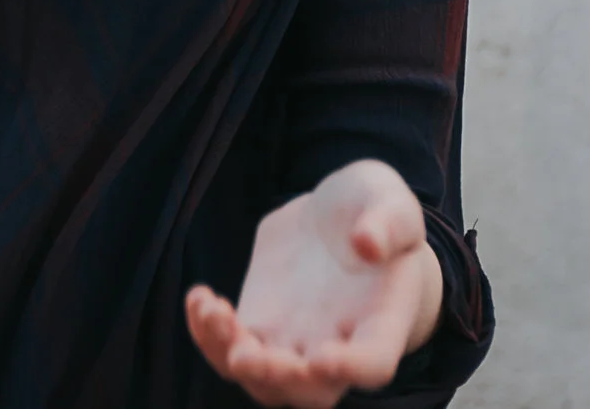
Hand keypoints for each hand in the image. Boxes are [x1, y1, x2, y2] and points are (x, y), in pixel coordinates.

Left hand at [183, 159, 441, 408]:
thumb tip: (367, 243)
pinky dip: (208, 335)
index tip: (324, 357)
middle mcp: (339, 345)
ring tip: (212, 310)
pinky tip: (198, 298)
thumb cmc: (375, 210)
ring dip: (231, 358)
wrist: (338, 216)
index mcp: (383, 321)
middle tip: (245, 354)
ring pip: (262, 381)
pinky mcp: (259, 324)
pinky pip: (228, 349)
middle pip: (312, 393)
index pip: (373, 363)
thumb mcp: (391, 200)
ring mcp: (295, 341)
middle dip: (277, 379)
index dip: (351, 368)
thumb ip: (388, 222)